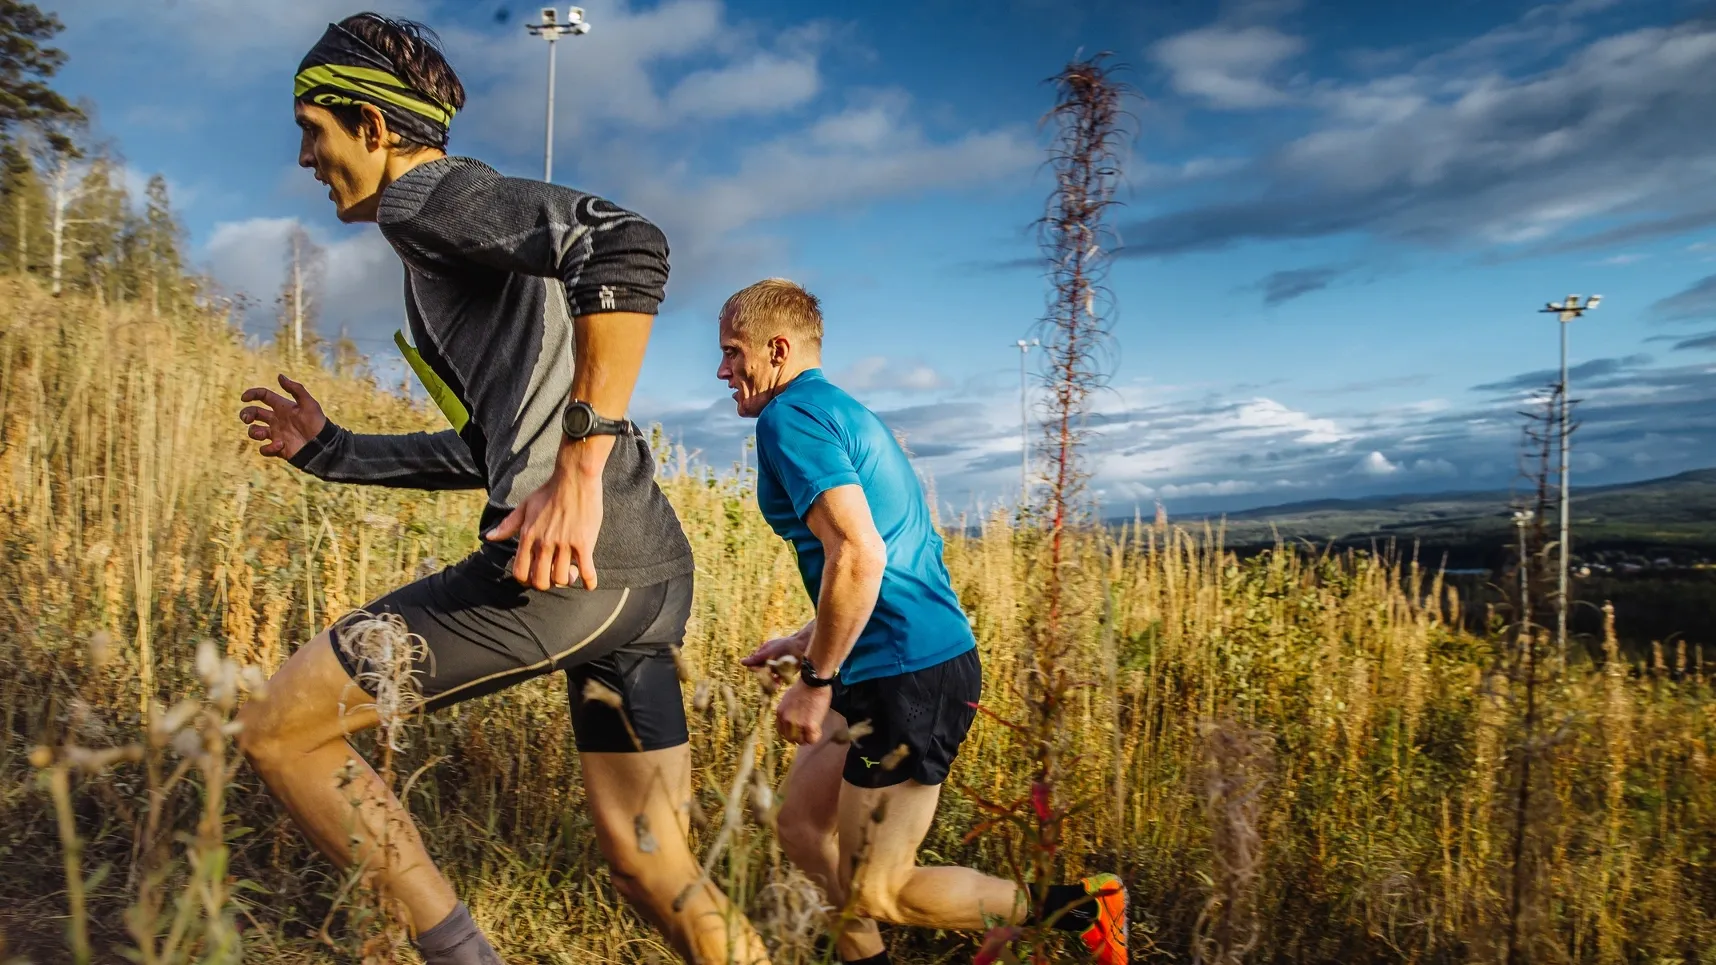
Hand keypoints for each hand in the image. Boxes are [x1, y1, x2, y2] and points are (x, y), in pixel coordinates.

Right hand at [238, 374, 326, 458]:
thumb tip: (279, 376)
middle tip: (247, 419)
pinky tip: (280, 445)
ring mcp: (276, 434)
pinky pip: (264, 449)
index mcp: (282, 407)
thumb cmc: (317, 422)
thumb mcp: (308, 403)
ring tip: (263, 434)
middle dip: (246, 414)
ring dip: (253, 432)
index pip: (263, 396)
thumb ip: (295, 389)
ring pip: (254, 431)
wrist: (324, 445)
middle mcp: (277, 420)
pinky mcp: (278, 448)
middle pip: (254, 413)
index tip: (244, 398)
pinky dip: (268, 448)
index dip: (252, 394)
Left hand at [485, 467, 602, 590]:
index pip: (521, 572)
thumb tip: (489, 538)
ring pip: (562, 578)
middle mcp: (544, 543)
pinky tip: (590, 584)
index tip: (536, 576)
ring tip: (572, 571)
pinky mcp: (584, 542)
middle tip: (554, 575)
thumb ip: (508, 525)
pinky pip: (587, 571)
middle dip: (548, 583)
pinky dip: (589, 582)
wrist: (574, 478)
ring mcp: (565, 544)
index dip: (527, 581)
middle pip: (541, 581)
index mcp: (528, 536)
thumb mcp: (525, 506)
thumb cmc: (550, 491)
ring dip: (567, 580)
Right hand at [740, 633, 808, 682]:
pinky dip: (776, 683)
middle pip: (761, 673)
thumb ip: (756, 658)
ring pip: (769, 678)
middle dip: (764, 677)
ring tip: (773, 684)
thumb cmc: (785, 645)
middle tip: (768, 678)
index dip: (756, 669)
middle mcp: (768, 661)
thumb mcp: (769, 651)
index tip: (760, 670)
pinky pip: (777, 680)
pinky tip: (777, 685)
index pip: (755, 665)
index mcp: (762, 653)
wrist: (803, 647)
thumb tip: (742, 662)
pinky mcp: (784, 673)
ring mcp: (776, 667)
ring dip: (770, 681)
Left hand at [775, 680, 832, 744]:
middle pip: (790, 738)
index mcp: (780, 713)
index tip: (797, 729)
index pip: (781, 731)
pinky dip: (816, 736)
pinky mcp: (809, 726)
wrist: (814, 681)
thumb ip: (789, 711)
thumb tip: (794, 719)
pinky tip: (818, 728)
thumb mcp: (789, 699)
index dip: (791, 731)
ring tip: (814, 729)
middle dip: (799, 736)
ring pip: (801, 741)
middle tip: (807, 730)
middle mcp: (786, 720)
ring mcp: (797, 724)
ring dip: (807, 737)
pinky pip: (812, 739)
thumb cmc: (805, 686)